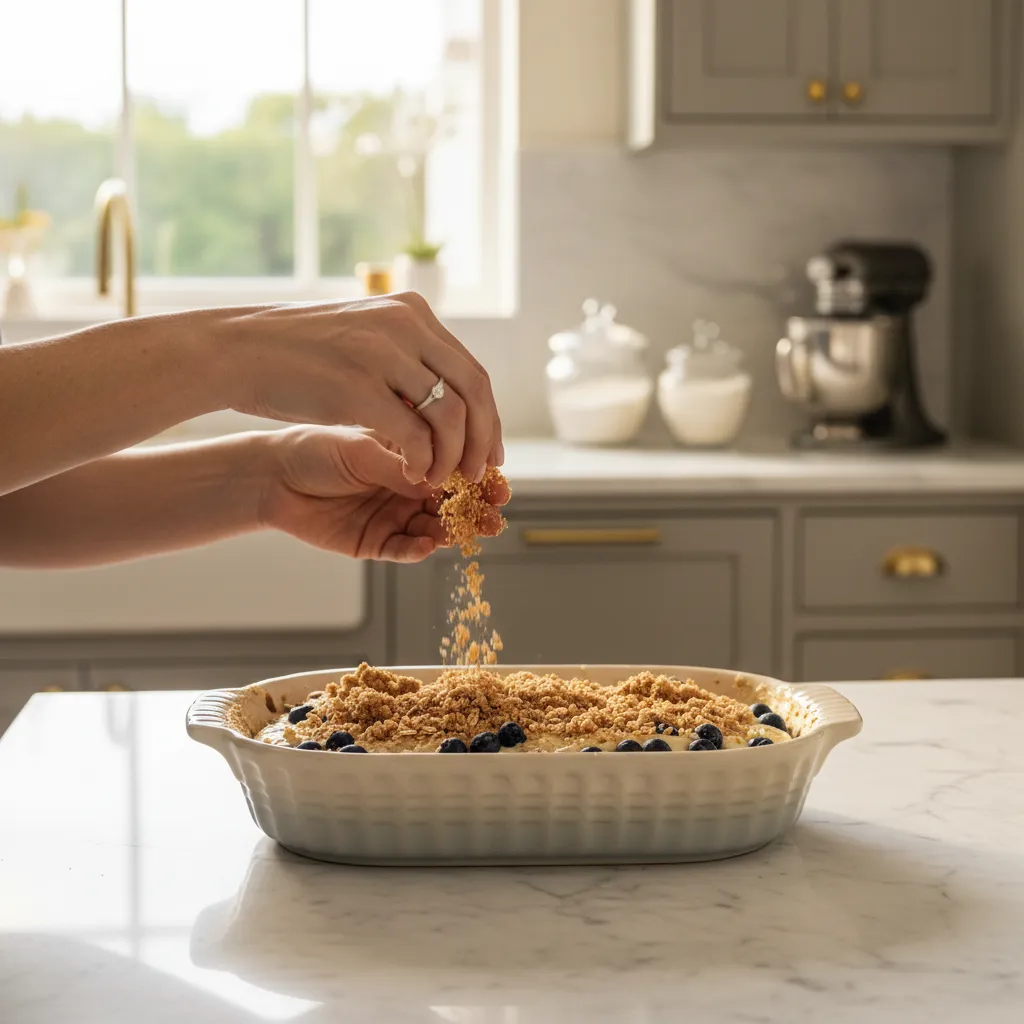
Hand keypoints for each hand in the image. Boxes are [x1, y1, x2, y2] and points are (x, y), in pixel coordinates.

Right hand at [215, 293, 502, 488]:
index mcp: (411, 313)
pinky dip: (423, 462)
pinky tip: (413, 476)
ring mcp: (382, 353)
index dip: (488, 418)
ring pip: (450, 415)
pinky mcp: (358, 386)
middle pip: (474, 391)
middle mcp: (405, 325)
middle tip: (478, 476)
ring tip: (442, 482)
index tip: (489, 452)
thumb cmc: (298, 355)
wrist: (237, 350)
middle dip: (482, 440)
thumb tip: (447, 400)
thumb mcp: (364, 341)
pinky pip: (414, 435)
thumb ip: (406, 360)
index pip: (472, 371)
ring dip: (454, 457)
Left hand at [258, 427, 508, 563]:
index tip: (497, 480)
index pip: (454, 465)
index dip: (478, 475)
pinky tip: (427, 545)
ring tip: (464, 532)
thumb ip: (399, 466)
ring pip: (434, 528)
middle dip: (476, 509)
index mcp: (411, 455)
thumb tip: (439, 480)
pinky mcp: (375, 542)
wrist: (272, 478)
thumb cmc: (314, 450)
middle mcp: (407, 486)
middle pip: (453, 502)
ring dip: (453, 532)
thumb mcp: (362, 449)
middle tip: (494, 515)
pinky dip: (418, 550)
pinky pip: (404, 550)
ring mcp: (393, 515)